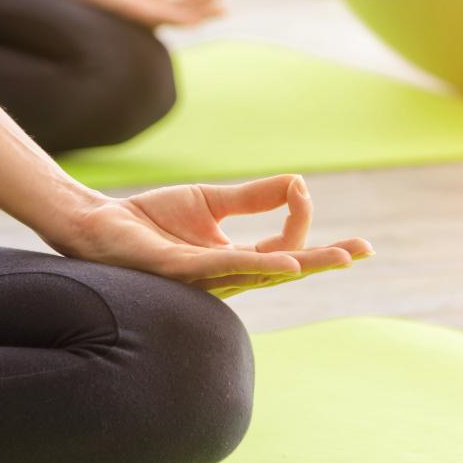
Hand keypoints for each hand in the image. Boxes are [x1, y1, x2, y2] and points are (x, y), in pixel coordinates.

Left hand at [52, 0, 234, 27]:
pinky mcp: (140, 15)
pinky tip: (196, 15)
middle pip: (197, 10)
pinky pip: (166, 19)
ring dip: (204, 9)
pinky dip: (183, 17)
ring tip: (222, 2)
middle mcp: (162, 14)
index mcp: (166, 4)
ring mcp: (152, 17)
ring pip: (186, 18)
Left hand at [53, 174, 372, 298]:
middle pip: (288, 270)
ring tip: (340, 257)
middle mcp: (227, 277)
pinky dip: (260, 265)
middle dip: (327, 260)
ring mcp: (206, 278)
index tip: (301, 189)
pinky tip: (286, 265)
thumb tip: (299, 184)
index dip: (299, 219)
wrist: (99, 225)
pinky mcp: (182, 270)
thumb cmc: (152, 220)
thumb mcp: (213, 202)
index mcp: (236, 262)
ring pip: (265, 272)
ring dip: (305, 264)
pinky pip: (227, 268)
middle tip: (363, 251)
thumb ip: (255, 197)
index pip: (285, 248)